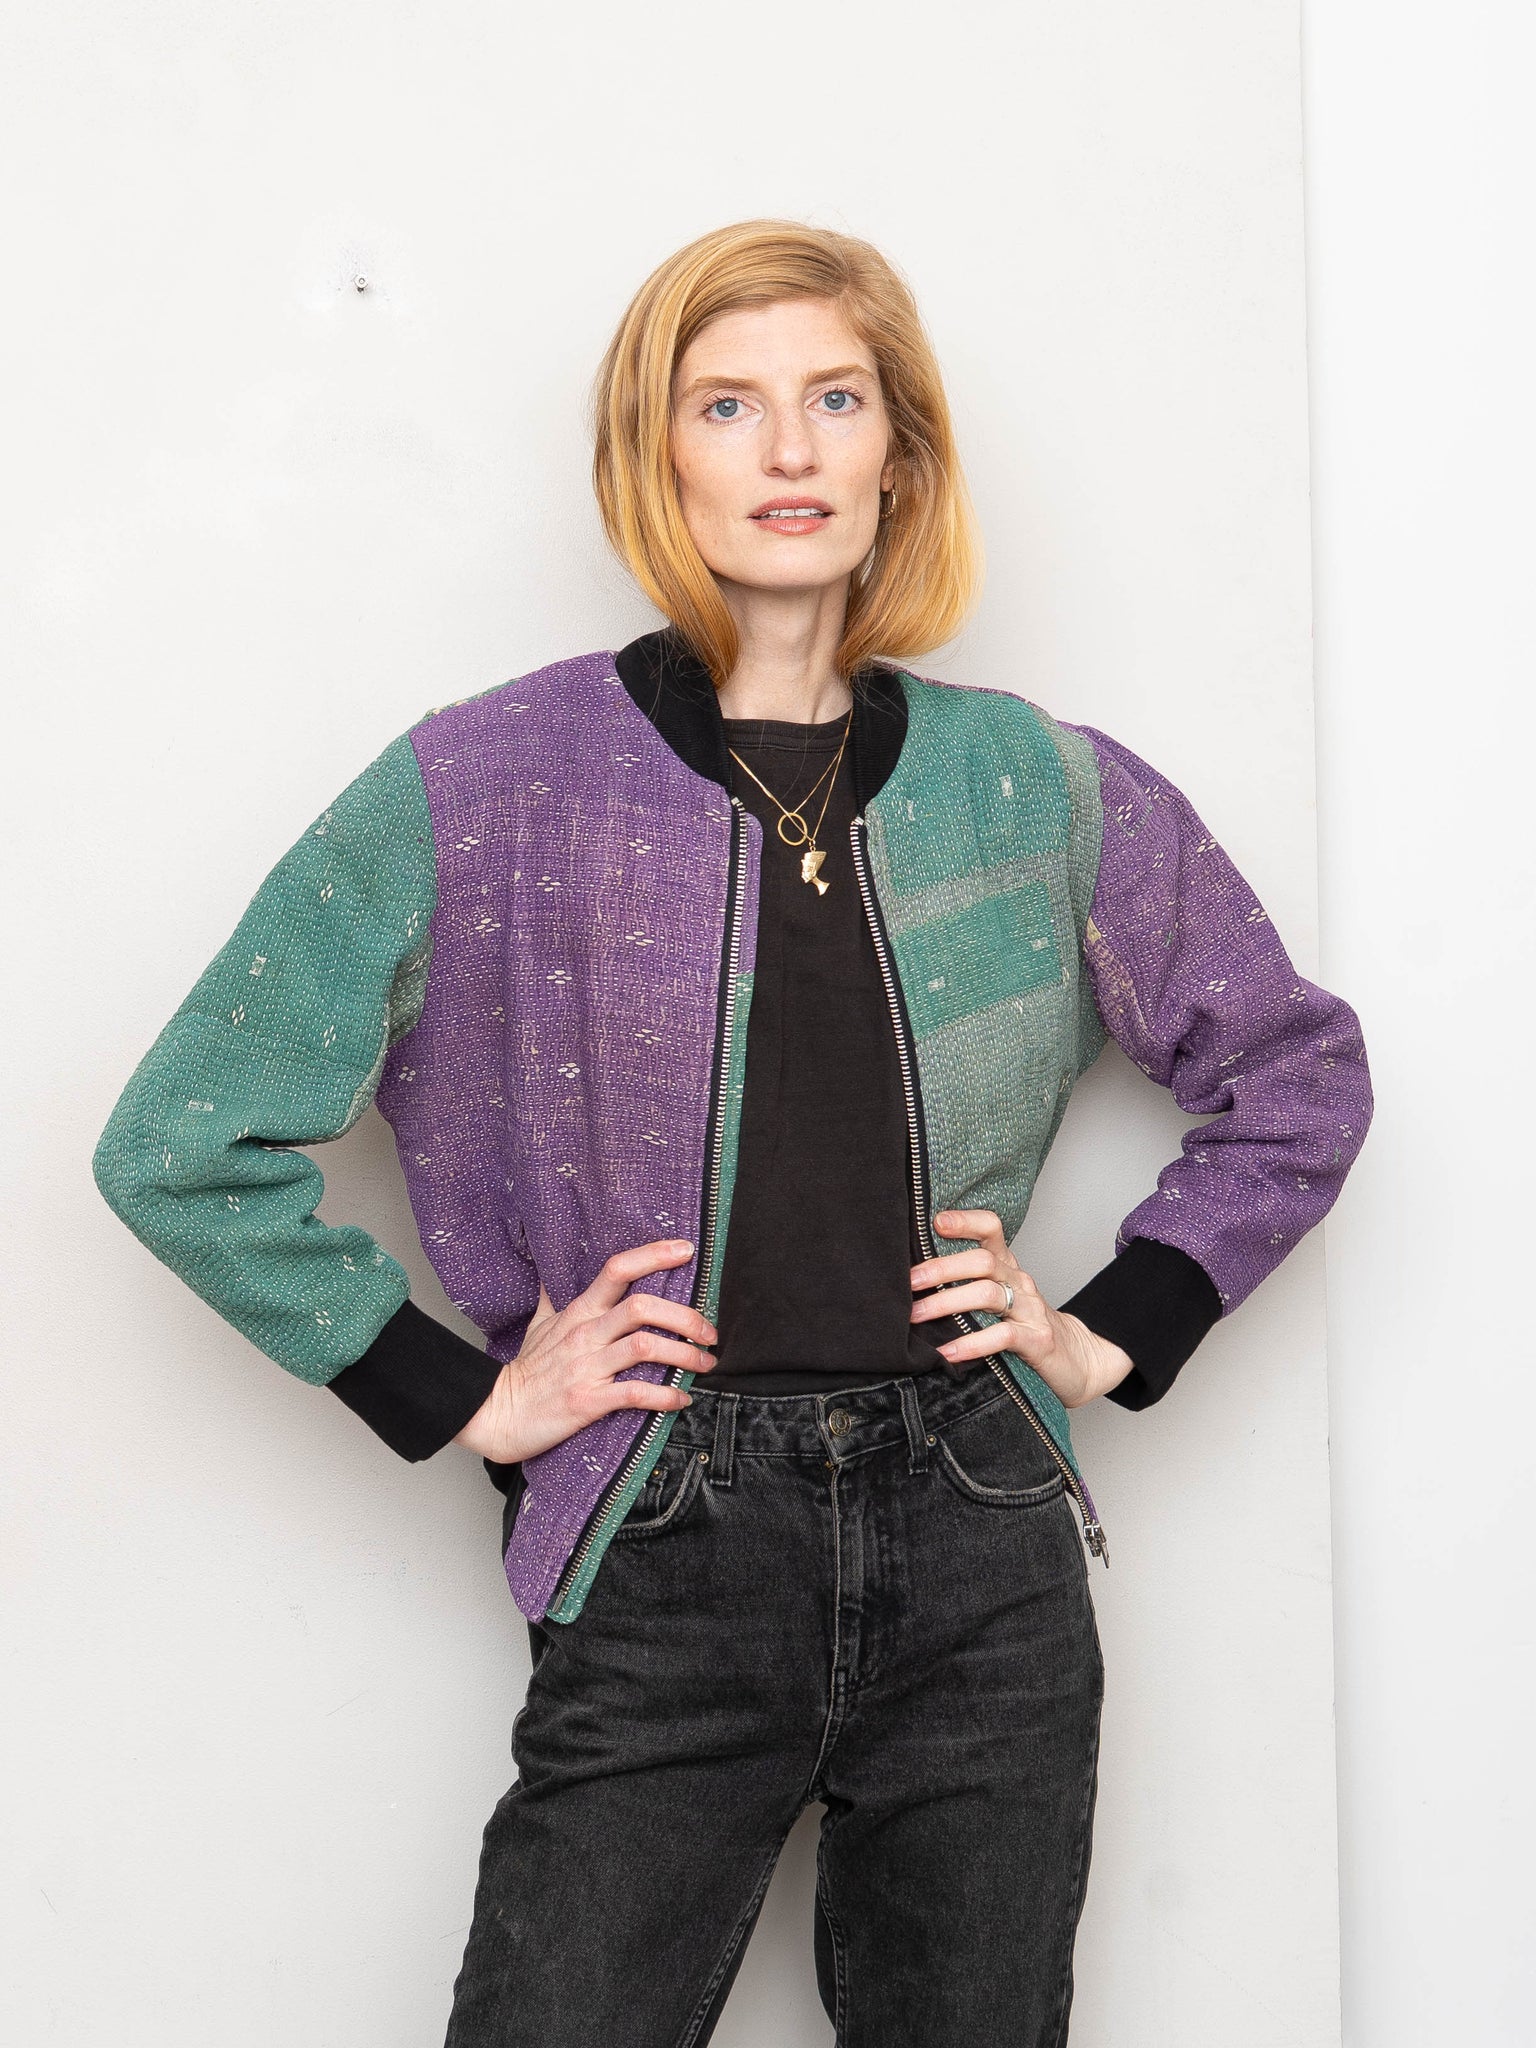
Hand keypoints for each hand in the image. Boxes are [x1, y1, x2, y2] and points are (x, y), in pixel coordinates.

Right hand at [453, 1238, 717, 1463]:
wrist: (496, 1413)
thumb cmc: (526, 1371)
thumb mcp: (539, 1325)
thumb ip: (553, 1298)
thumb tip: (552, 1272)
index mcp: (579, 1311)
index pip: (617, 1269)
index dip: (654, 1255)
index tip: (686, 1250)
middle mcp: (585, 1334)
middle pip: (643, 1307)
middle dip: (686, 1317)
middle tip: (710, 1332)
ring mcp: (586, 1367)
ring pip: (645, 1347)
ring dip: (685, 1355)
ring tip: (705, 1363)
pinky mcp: (587, 1401)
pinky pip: (635, 1393)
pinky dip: (665, 1395)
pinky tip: (681, 1398)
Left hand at [910, 1208, 1134, 1410]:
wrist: (1079, 1361)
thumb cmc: (1027, 1327)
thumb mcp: (1000, 1299)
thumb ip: (967, 1285)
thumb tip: (912, 1282)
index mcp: (1008, 1267)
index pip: (991, 1229)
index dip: (966, 1221)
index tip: (935, 1221)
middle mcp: (1020, 1282)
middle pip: (981, 1261)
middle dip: (941, 1269)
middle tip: (909, 1283)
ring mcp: (1030, 1310)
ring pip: (987, 1294)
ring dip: (946, 1304)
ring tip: (916, 1317)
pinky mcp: (1037, 1340)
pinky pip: (1002, 1336)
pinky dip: (971, 1344)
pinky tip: (947, 1352)